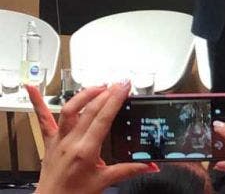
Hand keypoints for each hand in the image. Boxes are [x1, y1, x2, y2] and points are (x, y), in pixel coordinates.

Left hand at [28, 83, 156, 193]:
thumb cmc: (74, 193)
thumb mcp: (105, 181)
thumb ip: (129, 170)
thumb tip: (149, 166)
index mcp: (86, 151)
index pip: (102, 118)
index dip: (114, 99)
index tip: (124, 87)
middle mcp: (71, 141)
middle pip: (89, 110)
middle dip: (106, 93)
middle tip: (119, 84)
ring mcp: (59, 139)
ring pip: (69, 109)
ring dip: (84, 94)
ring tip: (97, 86)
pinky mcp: (50, 140)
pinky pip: (43, 119)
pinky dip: (37, 103)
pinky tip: (32, 89)